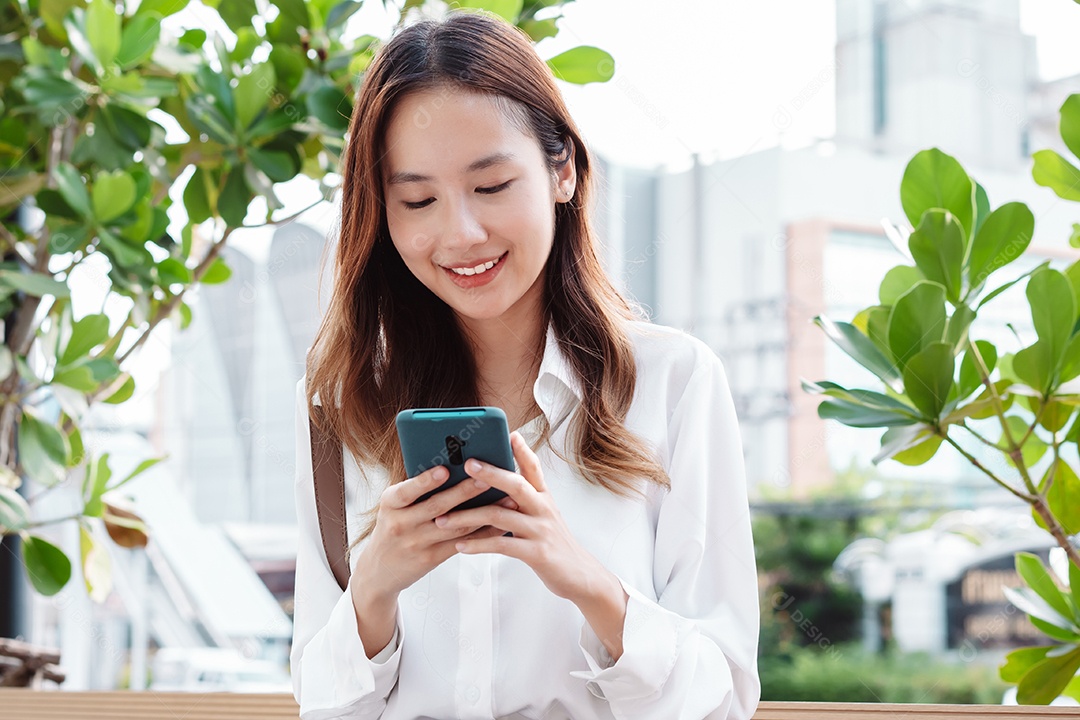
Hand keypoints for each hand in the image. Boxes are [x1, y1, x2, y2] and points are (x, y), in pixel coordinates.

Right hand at [351, 465, 518, 604]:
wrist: (380, 570)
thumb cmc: (394, 525)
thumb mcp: (394, 506)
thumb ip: (416, 489)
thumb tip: (453, 464)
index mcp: (390, 503)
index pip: (407, 490)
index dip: (426, 481)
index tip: (445, 469)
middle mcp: (401, 523)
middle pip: (437, 506)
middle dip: (464, 491)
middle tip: (487, 478)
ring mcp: (417, 542)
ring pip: (455, 525)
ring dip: (482, 511)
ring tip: (505, 498)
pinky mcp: (431, 558)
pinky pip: (461, 543)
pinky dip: (482, 533)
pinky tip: (499, 523)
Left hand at [436, 432, 610, 604]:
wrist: (579, 575)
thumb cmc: (555, 544)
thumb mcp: (544, 516)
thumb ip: (524, 501)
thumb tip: (498, 485)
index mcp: (544, 497)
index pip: (533, 468)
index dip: (522, 450)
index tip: (509, 434)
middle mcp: (543, 509)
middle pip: (516, 484)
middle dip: (490, 473)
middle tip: (467, 464)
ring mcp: (540, 530)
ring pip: (500, 515)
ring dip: (468, 516)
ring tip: (443, 519)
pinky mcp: (536, 553)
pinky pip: (501, 545)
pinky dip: (478, 544)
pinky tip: (460, 546)